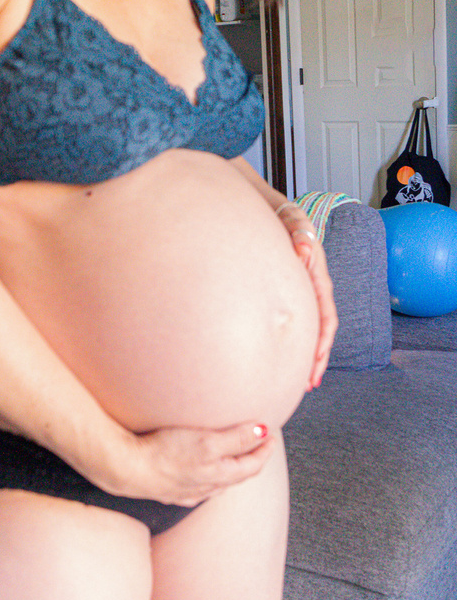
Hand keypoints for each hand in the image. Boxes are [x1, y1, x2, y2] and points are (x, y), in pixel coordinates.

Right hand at [108, 422, 274, 506]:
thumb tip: (263, 432)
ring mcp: (188, 491)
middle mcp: (207, 487)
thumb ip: (237, 438)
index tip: (271, 434)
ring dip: (230, 469)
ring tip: (234, 456)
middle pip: (237, 475)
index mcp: (219, 475)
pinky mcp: (170, 490)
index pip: (252, 465)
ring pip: (218, 483)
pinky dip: (208, 479)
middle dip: (251, 459)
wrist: (127, 468)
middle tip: (259, 442)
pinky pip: (197, 487)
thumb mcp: (206, 442)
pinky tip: (201, 475)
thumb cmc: (164, 454)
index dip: (264, 449)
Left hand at [274, 202, 337, 388]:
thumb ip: (298, 233)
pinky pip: (297, 325)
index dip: (323, 342)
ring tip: (303, 383)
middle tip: (309, 385)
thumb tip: (304, 248)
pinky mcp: (290, 296)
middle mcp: (315, 290)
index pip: (326, 316)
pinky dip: (295, 344)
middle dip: (317, 360)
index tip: (315, 364)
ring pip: (310, 331)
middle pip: (321, 331)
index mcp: (318, 278)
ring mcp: (303, 294)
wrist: (273, 214)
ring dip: (308, 357)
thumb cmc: (282, 218)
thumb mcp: (291, 221)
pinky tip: (285, 360)